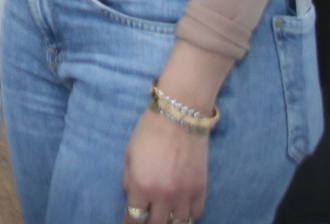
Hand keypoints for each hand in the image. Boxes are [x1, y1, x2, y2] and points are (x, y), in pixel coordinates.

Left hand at [123, 108, 207, 223]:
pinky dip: (188, 215)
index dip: (130, 222)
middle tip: (147, 218)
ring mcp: (184, 194)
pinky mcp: (201, 189)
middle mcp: (163, 195)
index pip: (135, 217)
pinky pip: (196, 214)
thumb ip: (128, 179)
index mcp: (141, 186)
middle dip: (149, 223)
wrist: (179, 116)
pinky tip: (181, 212)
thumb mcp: (128, 154)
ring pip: (178, 222)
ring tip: (164, 216)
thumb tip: (132, 197)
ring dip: (169, 220)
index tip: (129, 223)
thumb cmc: (148, 132)